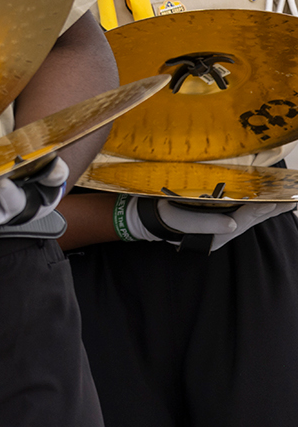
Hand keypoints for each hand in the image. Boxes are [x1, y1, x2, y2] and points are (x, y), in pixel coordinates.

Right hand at [123, 196, 296, 248]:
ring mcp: (217, 218)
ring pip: (248, 211)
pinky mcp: (210, 210)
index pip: (247, 216)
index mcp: (217, 229)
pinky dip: (251, 202)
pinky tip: (259, 197)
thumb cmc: (161, 218)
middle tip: (293, 199)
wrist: (143, 217)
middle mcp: (221, 225)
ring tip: (283, 199)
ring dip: (266, 205)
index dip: (266, 207)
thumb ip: (206, 223)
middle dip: (273, 207)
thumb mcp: (180, 221)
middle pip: (253, 215)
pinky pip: (237, 206)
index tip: (284, 200)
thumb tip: (233, 223)